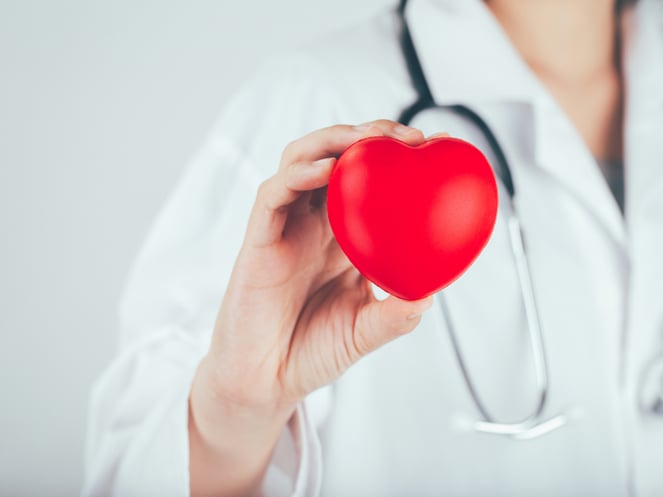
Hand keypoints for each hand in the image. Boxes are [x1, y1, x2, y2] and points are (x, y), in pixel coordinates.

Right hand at [189, 120, 433, 496]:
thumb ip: (395, 313)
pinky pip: (273, 195)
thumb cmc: (311, 351)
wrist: (266, 381)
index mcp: (341, 238)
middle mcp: (314, 224)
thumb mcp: (365, 330)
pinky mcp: (259, 239)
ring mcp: (286, 227)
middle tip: (409, 137)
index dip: (396, 157)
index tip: (435, 146)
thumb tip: (432, 293)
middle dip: (370, 136)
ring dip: (334, 140)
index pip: (367, 180)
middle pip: (337, 157)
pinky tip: (327, 169)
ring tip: (369, 138)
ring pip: (301, 161)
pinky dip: (298, 176)